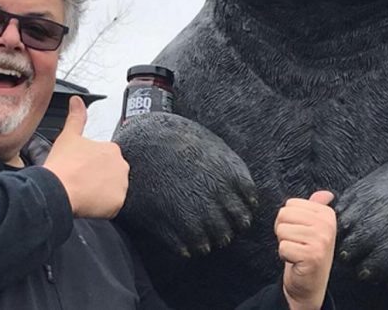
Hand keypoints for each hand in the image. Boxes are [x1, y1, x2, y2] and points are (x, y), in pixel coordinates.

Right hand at [43, 95, 128, 217]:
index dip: (91, 167)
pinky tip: (89, 203)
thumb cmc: (62, 165)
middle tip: (81, 182)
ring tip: (83, 193)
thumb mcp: (69, 136)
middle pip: (110, 175)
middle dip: (98, 180)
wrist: (58, 189)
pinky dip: (102, 207)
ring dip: (101, 193)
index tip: (80, 170)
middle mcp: (121, 165)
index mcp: (112, 149)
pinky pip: (112, 206)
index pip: (105, 160)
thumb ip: (76, 116)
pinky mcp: (118, 203)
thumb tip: (77, 100)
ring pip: (112, 191)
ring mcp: (121, 185)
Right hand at [114, 112, 257, 256]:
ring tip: (196, 232)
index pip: (247, 209)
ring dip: (206, 240)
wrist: (139, 141)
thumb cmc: (176, 138)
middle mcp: (212, 196)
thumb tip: (248, 196)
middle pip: (231, 229)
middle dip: (225, 229)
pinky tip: (181, 237)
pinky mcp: (166, 224)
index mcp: (226, 175)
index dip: (240, 211)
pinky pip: (186, 249)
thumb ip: (233, 170)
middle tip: (213, 224)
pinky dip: (186, 247)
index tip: (230, 210)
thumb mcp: (212, 145)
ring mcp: (189, 211)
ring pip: (210, 243)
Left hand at [276, 191, 335, 309]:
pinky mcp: (313, 256)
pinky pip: (283, 247)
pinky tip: (297, 261)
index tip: (300, 232)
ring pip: (281, 231)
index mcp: (327, 214)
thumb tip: (326, 194)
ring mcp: (321, 240)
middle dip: (283, 230)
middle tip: (296, 243)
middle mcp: (327, 225)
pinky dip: (285, 256)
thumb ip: (316, 208)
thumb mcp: (313, 227)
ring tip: (297, 251)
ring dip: (284, 243)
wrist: (310, 283)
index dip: (288, 220)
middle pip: (283, 215)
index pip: (290, 204)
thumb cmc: (308, 251)